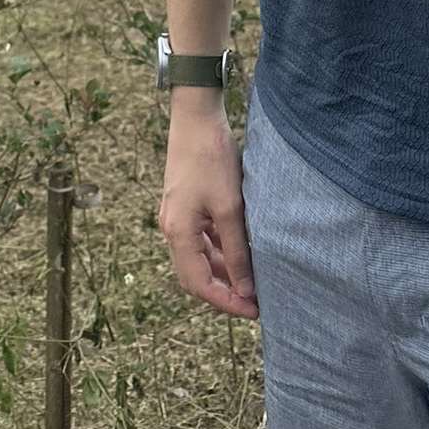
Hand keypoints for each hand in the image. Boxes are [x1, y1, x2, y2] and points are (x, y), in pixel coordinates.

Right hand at [157, 103, 258, 319]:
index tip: (254, 311)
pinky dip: (221, 249)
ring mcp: (178, 216)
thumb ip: (237, 250)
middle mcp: (173, 228)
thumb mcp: (229, 207)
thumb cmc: (211, 158)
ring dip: (224, 270)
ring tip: (254, 278)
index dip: (226, 302)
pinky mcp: (186, 204)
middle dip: (224, 291)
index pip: (199, 285)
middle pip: (196, 275)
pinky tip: (242, 250)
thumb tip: (245, 290)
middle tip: (255, 301)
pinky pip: (202, 239)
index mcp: (178, 232)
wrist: (196, 117)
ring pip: (200, 257)